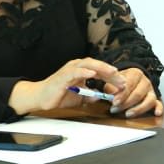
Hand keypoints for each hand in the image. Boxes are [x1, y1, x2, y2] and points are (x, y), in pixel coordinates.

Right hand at [10, 58, 125, 113]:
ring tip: (112, 72)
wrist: (40, 98)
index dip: (113, 76)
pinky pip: (75, 72)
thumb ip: (92, 95)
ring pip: (88, 64)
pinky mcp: (62, 76)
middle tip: (122, 78)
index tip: (123, 83)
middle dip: (111, 72)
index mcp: (82, 70)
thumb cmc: (59, 95)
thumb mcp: (80, 97)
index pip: (101, 71)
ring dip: (101, 68)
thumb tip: (103, 96)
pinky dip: (84, 72)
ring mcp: (70, 70)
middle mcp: (77, 67)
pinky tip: (92, 74)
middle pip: (97, 65)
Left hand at [104, 67, 163, 117]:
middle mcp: (145, 81)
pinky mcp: (155, 99)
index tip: (114, 102)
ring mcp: (151, 90)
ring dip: (138, 109)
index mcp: (135, 73)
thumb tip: (110, 97)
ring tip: (128, 114)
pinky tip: (156, 113)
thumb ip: (111, 88)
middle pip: (138, 93)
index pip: (130, 84)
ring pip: (150, 100)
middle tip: (115, 109)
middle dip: (126, 103)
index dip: (122, 94)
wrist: (129, 80)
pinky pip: (159, 103)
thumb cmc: (120, 83)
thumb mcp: (113, 81)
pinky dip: (159, 108)